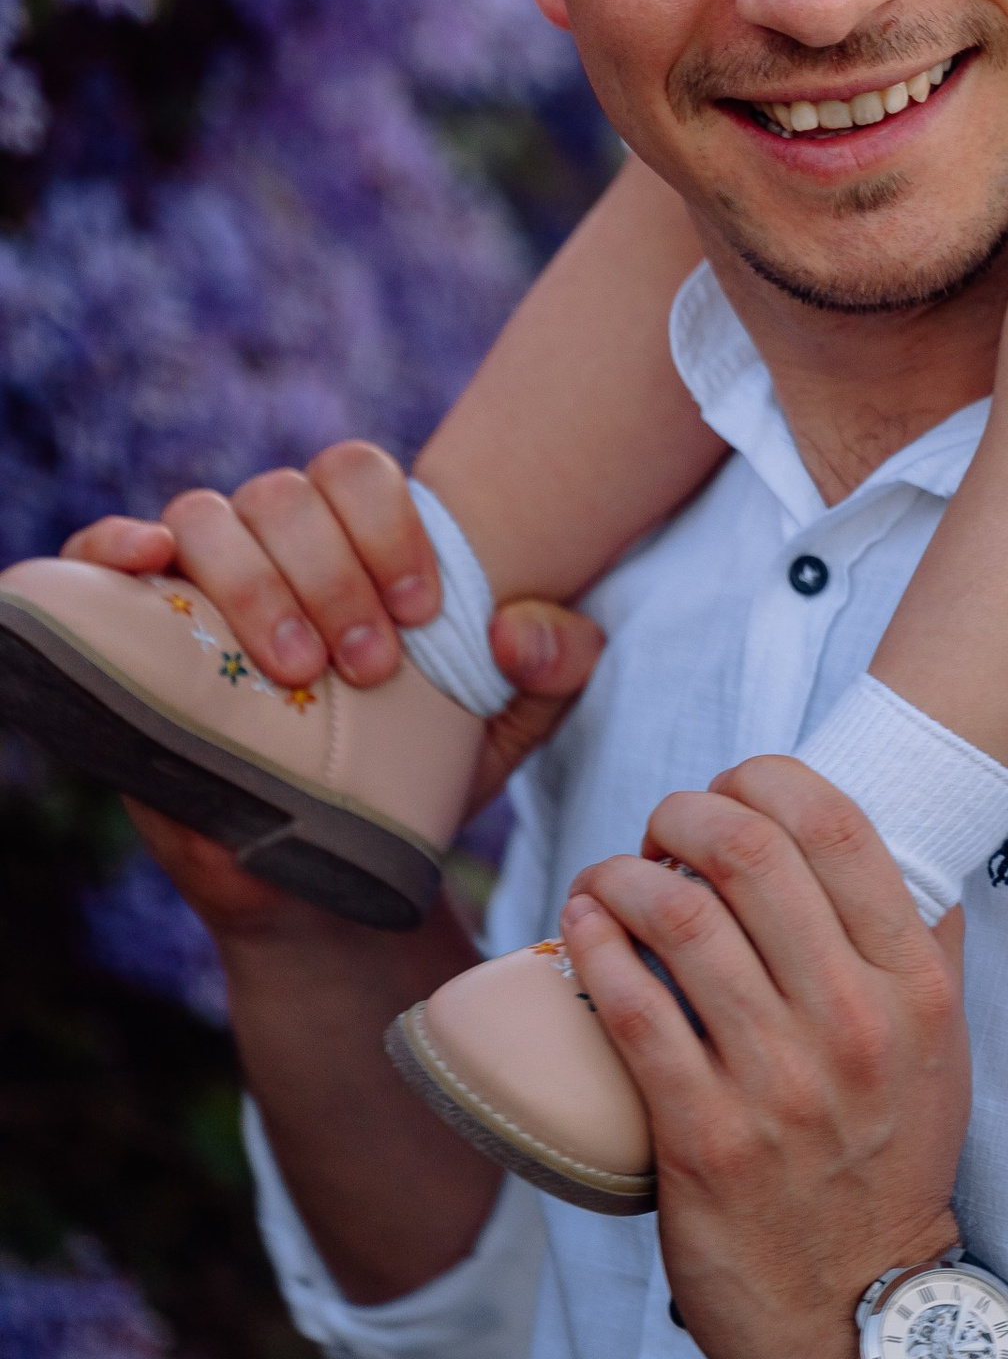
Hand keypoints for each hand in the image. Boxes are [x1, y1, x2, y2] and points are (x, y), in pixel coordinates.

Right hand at [64, 450, 600, 809]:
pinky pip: (102, 552)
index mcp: (354, 542)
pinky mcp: (131, 634)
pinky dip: (116, 538)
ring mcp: (197, 586)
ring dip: (256, 583)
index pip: (359, 473)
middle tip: (369, 667)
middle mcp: (272, 548)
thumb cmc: (411, 779)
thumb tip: (520, 626)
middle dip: (332, 573)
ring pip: (206, 515)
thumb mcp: (503, 729)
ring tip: (297, 669)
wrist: (321, 885)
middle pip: (285, 494)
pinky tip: (152, 560)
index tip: (422, 613)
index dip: (391, 527)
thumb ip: (555, 667)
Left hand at [558, 759, 968, 1358]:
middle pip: (751, 854)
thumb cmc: (892, 1163)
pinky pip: (634, 1010)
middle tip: (662, 822)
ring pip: (679, 919)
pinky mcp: (705, 1139)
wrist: (863, 1311)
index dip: (768, 778)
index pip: (840, 828)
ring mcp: (777, 1082)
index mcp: (914, 985)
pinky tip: (582, 924)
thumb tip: (883, 846)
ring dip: (625, 872)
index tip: (733, 783)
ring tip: (610, 874)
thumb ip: (921, 946)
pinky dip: (596, 945)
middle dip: (686, 811)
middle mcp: (853, 1022)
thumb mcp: (939, 1047)